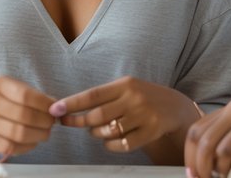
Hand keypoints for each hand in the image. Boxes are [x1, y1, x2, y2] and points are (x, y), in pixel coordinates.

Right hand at [0, 75, 55, 157]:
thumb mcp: (5, 83)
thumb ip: (28, 92)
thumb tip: (54, 104)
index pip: (26, 96)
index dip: (45, 104)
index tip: (55, 108)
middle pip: (25, 116)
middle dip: (45, 122)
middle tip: (52, 123)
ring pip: (19, 134)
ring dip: (38, 136)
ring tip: (45, 133)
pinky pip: (9, 147)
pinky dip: (26, 147)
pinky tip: (32, 141)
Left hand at [51, 76, 197, 153]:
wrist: (174, 107)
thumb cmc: (142, 97)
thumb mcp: (126, 88)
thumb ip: (103, 96)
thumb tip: (70, 106)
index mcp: (125, 84)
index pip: (93, 94)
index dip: (72, 103)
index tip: (56, 109)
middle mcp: (134, 99)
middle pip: (97, 115)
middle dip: (79, 121)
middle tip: (69, 122)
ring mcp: (143, 116)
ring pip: (108, 131)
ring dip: (96, 133)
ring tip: (96, 130)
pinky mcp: (150, 133)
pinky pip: (122, 145)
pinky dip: (110, 145)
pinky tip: (109, 140)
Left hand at [184, 96, 230, 177]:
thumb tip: (220, 160)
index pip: (197, 129)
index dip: (189, 154)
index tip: (193, 174)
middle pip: (196, 136)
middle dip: (193, 163)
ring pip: (208, 144)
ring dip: (205, 169)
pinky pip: (227, 149)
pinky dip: (223, 167)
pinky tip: (229, 175)